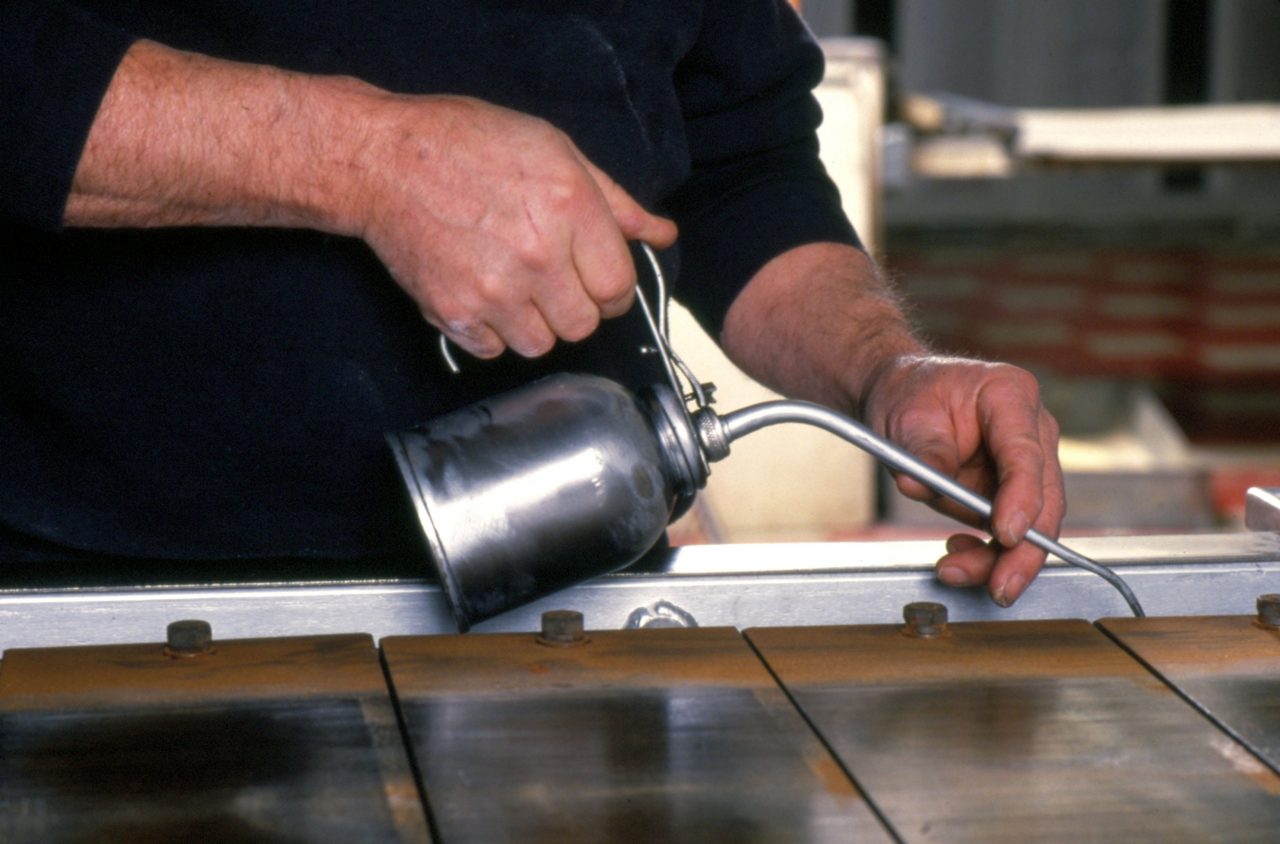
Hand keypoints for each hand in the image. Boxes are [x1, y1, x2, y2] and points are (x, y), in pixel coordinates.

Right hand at [349, 95, 676, 357]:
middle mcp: (537, 255)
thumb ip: (615, 201)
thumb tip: (662, 233)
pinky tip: (484, 295)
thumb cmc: (468, 145)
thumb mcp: (554, 150)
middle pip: (584, 324)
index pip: (619, 287)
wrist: (384, 161)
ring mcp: (494, 290)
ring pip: (542, 345)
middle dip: (576, 308)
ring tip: (516, 288)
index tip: (597, 283)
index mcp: (570, 209)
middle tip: (554, 283)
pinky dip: (493, 333)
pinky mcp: (454, 312)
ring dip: (536, 325)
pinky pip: (495, 350)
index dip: (612, 291)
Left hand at [861, 354, 1064, 605]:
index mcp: (1010, 395)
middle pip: (1044, 499)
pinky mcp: (1010, 490)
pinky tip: (959, 554)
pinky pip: (1010, 530)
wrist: (900, 396)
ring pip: (1032, 524)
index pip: (1025, 455)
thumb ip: (922, 453)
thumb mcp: (905, 417)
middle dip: (1024, 550)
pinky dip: (987, 551)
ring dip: (999, 558)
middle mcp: (1030, 430)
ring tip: (955, 570)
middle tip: (1000, 586)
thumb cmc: (908, 395)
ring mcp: (1025, 462)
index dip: (1020, 499)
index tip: (1006, 534)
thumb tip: (922, 486)